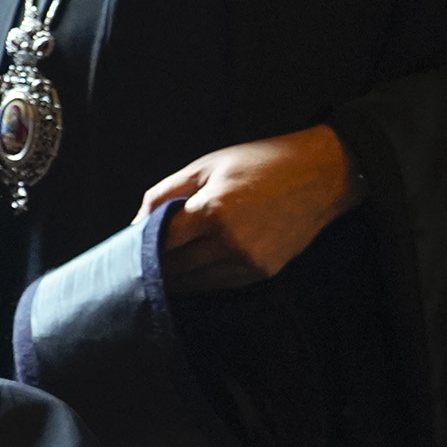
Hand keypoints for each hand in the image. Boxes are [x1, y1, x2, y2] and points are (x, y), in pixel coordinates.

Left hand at [138, 124, 360, 293]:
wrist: (323, 174)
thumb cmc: (260, 163)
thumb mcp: (206, 166)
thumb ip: (164, 194)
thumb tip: (134, 224)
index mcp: (212, 210)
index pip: (159, 242)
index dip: (137, 247)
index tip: (124, 248)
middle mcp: (230, 242)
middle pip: (173, 267)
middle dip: (151, 264)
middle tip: (135, 261)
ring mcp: (248, 261)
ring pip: (193, 281)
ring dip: (173, 276)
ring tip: (159, 266)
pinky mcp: (263, 272)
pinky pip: (218, 284)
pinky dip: (200, 279)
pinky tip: (189, 269)